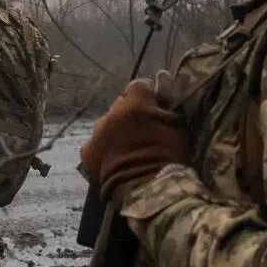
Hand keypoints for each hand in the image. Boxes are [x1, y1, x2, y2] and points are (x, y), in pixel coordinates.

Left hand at [79, 80, 187, 203]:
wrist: (149, 190)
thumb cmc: (170, 158)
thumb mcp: (178, 127)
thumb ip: (167, 103)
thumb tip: (163, 76)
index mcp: (136, 103)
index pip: (139, 86)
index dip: (147, 97)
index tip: (154, 108)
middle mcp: (113, 111)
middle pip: (121, 106)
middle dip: (130, 115)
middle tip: (142, 132)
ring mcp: (98, 131)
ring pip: (107, 124)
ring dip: (116, 132)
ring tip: (128, 149)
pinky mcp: (87, 151)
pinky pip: (95, 144)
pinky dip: (103, 149)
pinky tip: (113, 160)